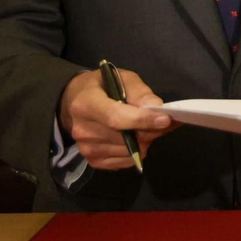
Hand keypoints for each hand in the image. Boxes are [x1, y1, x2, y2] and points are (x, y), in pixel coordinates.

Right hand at [57, 68, 173, 169]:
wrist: (75, 103)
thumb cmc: (102, 87)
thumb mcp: (121, 78)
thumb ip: (139, 92)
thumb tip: (156, 107)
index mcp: (86, 104)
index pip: (116, 118)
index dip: (142, 120)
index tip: (165, 119)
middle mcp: (83, 130)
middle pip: (126, 137)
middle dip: (150, 130)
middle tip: (165, 121)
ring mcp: (87, 149)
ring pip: (130, 152)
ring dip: (145, 140)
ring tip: (145, 127)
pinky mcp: (94, 161)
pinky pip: (126, 161)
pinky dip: (137, 151)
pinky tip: (134, 137)